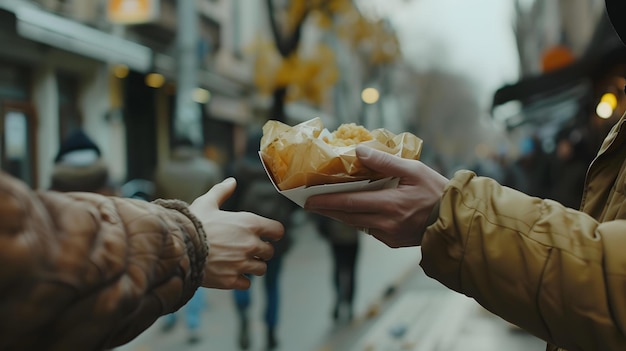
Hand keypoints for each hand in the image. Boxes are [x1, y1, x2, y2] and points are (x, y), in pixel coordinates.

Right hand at [189, 178, 283, 289]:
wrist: (177, 247)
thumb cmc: (192, 223)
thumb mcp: (206, 202)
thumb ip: (222, 191)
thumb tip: (231, 181)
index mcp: (250, 223)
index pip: (278, 231)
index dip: (272, 233)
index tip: (265, 235)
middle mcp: (250, 244)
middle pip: (270, 252)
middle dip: (260, 251)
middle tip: (246, 249)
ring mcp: (242, 263)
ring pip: (260, 269)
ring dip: (252, 266)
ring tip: (237, 261)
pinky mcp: (231, 280)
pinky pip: (246, 283)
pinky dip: (240, 280)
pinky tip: (230, 272)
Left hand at [305, 145, 447, 247]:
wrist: (454, 220)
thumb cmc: (436, 191)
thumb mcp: (414, 170)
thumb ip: (385, 162)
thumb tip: (359, 151)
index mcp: (390, 204)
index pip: (349, 203)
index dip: (326, 202)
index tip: (309, 200)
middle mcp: (386, 223)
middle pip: (347, 216)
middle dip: (327, 209)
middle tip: (309, 204)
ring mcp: (389, 235)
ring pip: (357, 224)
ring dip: (340, 215)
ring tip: (325, 205)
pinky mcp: (392, 241)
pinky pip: (369, 230)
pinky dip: (358, 220)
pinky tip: (353, 211)